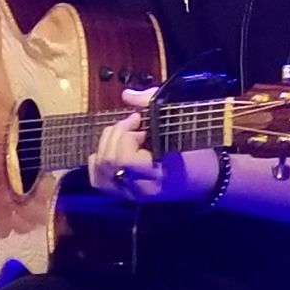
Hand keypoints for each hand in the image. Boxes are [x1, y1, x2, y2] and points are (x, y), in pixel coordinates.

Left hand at [88, 87, 217, 203]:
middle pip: (109, 160)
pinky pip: (96, 176)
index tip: (141, 121)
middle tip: (135, 126)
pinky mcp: (118, 193)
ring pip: (100, 166)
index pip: (126, 160)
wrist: (193, 180)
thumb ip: (152, 106)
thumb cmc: (190, 153)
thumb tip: (127, 96)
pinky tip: (115, 149)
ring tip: (127, 136)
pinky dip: (99, 157)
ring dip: (109, 142)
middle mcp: (140, 189)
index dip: (127, 136)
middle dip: (118, 134)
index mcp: (159, 176)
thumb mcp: (179, 128)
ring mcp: (127, 194)